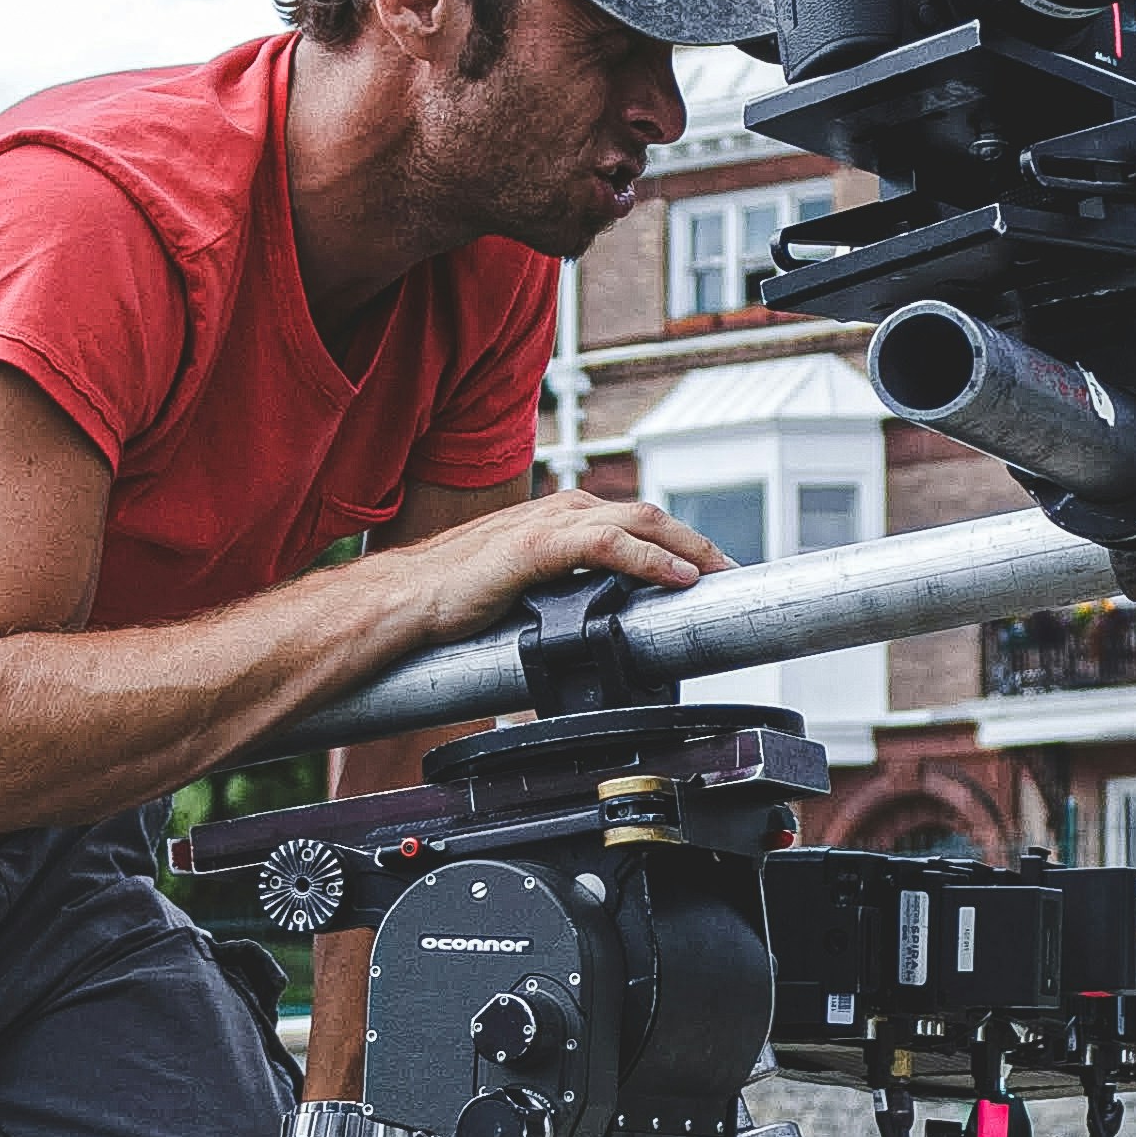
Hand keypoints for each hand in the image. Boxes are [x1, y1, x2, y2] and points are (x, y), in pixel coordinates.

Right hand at [384, 486, 726, 646]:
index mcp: (559, 520)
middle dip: (698, 541)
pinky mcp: (535, 547)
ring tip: (722, 573)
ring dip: (688, 545)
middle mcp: (560, 512)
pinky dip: (651, 559)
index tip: (712, 573)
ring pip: (637, 522)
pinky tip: (677, 576)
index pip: (634, 523)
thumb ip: (563, 594)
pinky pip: (608, 545)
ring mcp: (547, 525)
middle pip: (648, 515)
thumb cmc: (451, 601)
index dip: (680, 543)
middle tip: (734, 573)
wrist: (401, 603)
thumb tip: (600, 625)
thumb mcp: (524, 593)